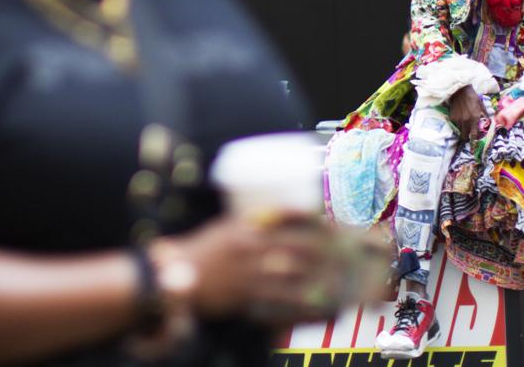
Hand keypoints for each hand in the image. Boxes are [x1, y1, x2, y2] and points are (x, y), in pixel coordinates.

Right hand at [165, 213, 370, 325]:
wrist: (177, 274)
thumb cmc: (205, 249)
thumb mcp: (228, 226)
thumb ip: (254, 222)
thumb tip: (282, 218)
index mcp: (247, 224)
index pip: (287, 218)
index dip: (314, 222)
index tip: (333, 225)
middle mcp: (251, 245)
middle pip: (298, 246)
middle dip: (325, 251)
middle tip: (346, 254)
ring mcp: (248, 271)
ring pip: (293, 274)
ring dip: (320, 278)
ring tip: (341, 281)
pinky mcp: (245, 295)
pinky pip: (279, 301)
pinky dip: (301, 304)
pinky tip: (318, 305)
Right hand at [449, 84, 486, 142]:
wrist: (460, 91)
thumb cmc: (473, 98)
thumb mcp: (482, 106)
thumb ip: (485, 117)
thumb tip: (489, 125)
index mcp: (474, 118)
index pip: (473, 135)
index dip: (474, 140)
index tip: (474, 142)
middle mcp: (465, 121)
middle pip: (464, 136)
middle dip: (467, 137)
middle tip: (468, 134)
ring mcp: (457, 119)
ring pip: (460, 130)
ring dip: (462, 130)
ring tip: (465, 124)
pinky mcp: (452, 117)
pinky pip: (455, 124)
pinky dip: (458, 124)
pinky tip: (460, 117)